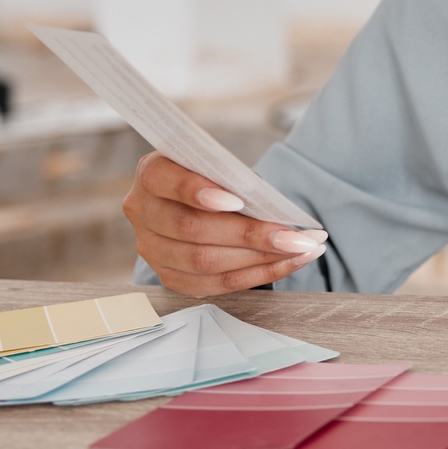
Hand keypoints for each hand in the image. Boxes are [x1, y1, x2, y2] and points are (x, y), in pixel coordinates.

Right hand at [122, 152, 326, 295]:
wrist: (196, 201)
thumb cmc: (212, 176)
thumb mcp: (219, 165)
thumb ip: (235, 178)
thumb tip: (267, 204)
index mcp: (151, 174)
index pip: (166, 182)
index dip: (198, 192)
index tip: (238, 200)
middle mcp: (143, 213)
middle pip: (193, 230)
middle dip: (251, 235)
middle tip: (297, 236)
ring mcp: (153, 249)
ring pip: (205, 262)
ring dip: (262, 259)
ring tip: (304, 249)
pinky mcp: (171, 276)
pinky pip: (216, 283)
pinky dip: (258, 274)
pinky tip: (290, 263)